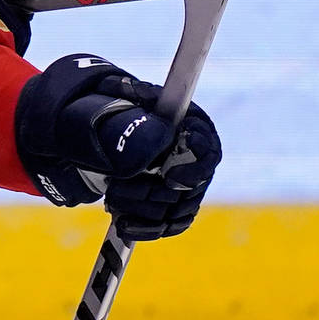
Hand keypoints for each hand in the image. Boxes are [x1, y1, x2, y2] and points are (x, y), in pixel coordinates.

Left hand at [12, 54, 221, 240]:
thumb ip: (131, 93)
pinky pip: (169, 225)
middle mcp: (198, 159)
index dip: (194, 166)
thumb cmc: (126, 110)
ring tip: (112, 198)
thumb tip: (132, 90)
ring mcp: (189, 186)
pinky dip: (146, 228)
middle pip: (189, 186)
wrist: (116, 135)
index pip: (206, 149)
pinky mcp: (176, 207)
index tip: (171, 175)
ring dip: (143, 208)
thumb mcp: (124, 95)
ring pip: (175, 208)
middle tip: (118, 189)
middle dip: (152, 191)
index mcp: (195, 127)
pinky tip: (123, 224)